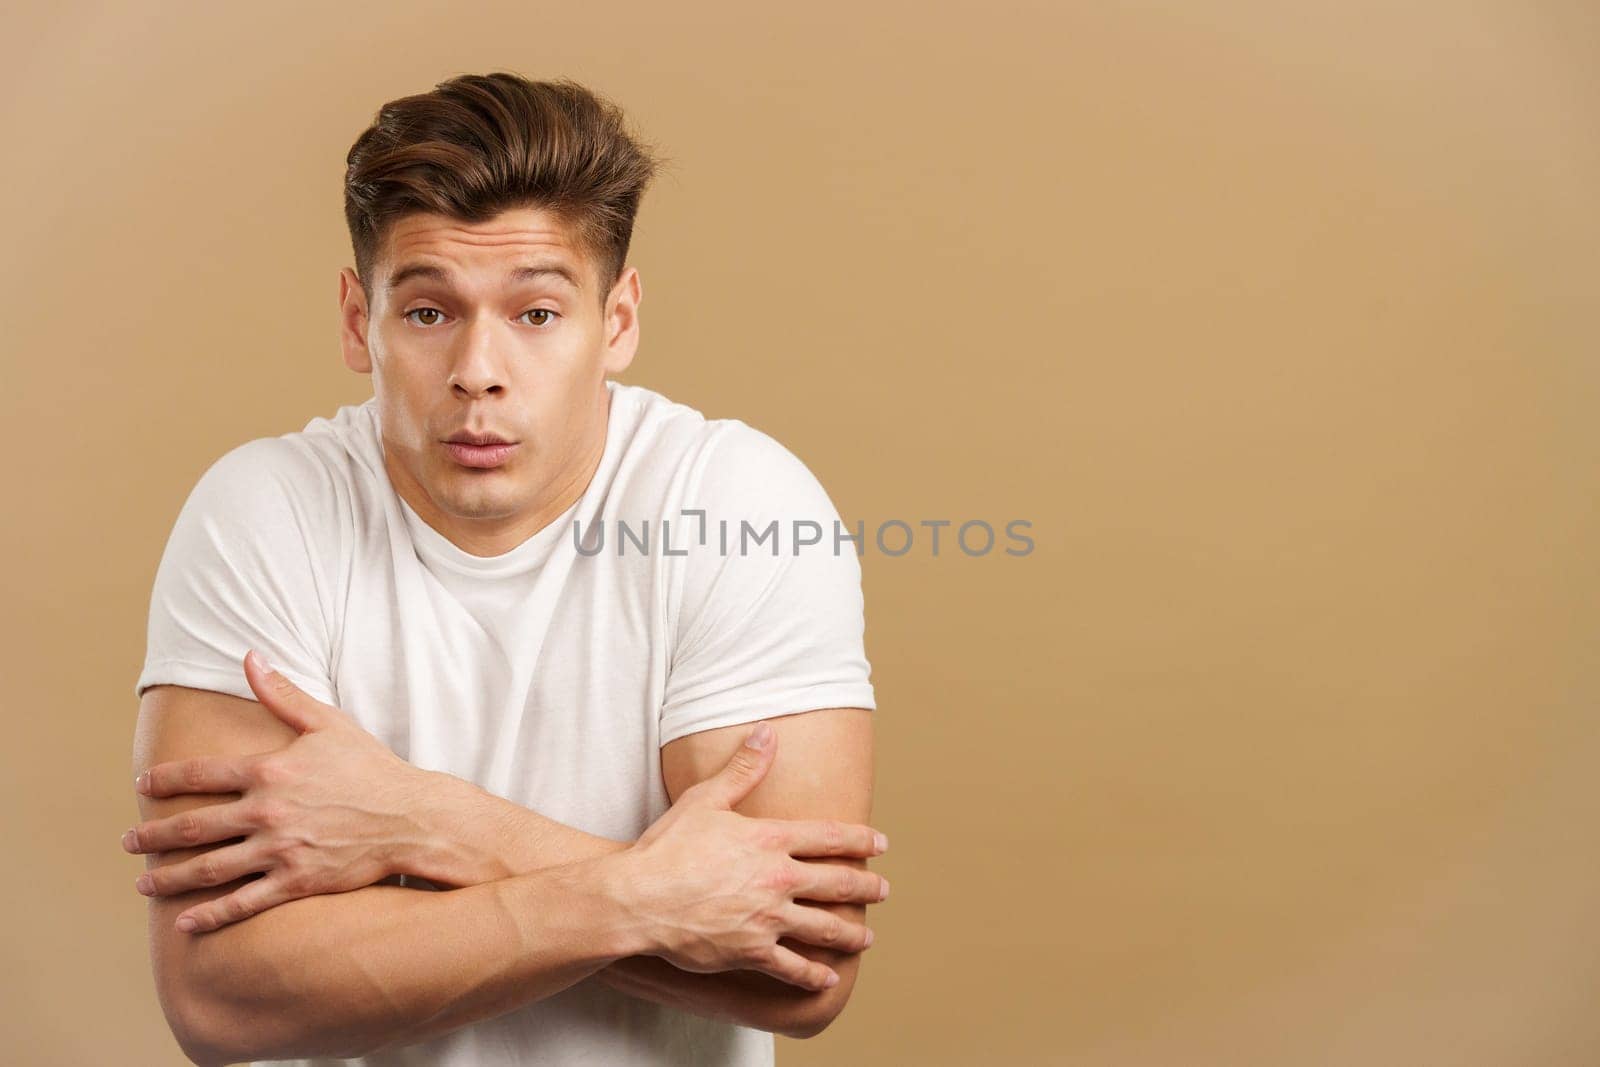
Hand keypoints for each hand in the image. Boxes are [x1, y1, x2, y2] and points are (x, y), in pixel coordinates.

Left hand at [124, 649, 435, 932]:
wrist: (411, 817)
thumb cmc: (371, 768)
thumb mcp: (328, 723)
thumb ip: (283, 694)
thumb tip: (250, 657)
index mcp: (269, 770)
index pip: (199, 774)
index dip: (164, 779)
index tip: (142, 783)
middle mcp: (266, 812)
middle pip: (191, 827)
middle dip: (151, 836)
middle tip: (128, 842)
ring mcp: (279, 850)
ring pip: (207, 869)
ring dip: (168, 879)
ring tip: (144, 885)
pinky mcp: (296, 882)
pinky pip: (243, 904)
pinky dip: (211, 916)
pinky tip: (186, 924)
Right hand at [605, 722, 889, 991]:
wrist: (639, 898)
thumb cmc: (668, 847)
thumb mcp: (705, 799)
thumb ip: (743, 769)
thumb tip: (767, 733)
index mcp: (770, 840)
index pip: (828, 837)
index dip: (860, 840)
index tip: (881, 844)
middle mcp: (777, 879)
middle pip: (836, 883)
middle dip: (866, 886)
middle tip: (884, 890)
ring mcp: (767, 918)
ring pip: (822, 927)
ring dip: (849, 932)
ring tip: (867, 937)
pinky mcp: (751, 951)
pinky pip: (791, 967)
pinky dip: (812, 975)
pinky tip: (827, 978)